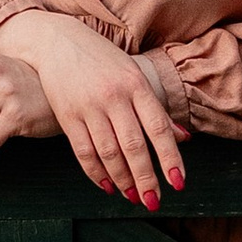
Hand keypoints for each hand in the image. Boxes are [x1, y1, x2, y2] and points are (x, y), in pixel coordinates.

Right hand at [6, 11, 190, 206]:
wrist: (57, 40)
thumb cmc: (102, 60)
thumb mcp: (133, 76)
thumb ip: (156, 109)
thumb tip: (184, 139)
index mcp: (136, 85)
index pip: (158, 128)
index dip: (170, 158)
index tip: (178, 183)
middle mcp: (113, 96)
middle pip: (134, 146)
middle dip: (146, 178)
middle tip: (153, 201)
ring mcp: (89, 106)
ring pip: (109, 153)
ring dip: (123, 180)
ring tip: (133, 196)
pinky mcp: (67, 115)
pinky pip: (83, 151)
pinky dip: (96, 173)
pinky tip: (108, 186)